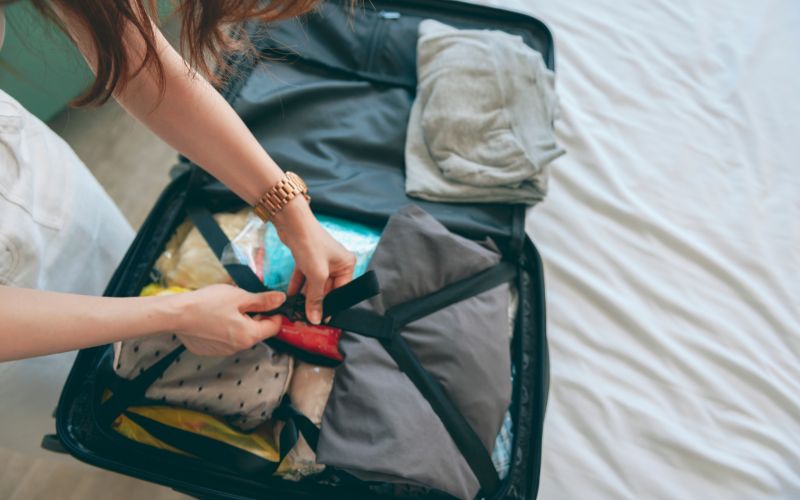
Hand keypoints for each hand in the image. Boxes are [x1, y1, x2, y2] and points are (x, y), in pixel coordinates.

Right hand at [171, 284, 285, 355]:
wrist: (177, 315)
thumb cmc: (207, 304)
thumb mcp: (239, 296)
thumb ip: (262, 301)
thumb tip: (281, 299)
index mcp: (249, 335)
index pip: (274, 327)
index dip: (275, 314)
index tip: (270, 303)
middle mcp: (239, 347)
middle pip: (257, 332)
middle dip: (255, 317)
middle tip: (244, 301)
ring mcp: (224, 351)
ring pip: (241, 335)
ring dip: (240, 323)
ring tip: (226, 308)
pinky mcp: (211, 350)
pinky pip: (225, 339)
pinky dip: (225, 329)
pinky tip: (215, 317)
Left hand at [273, 198, 355, 323]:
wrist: (293, 223)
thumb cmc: (311, 244)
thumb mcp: (316, 275)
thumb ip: (316, 298)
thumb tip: (316, 319)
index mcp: (346, 265)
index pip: (341, 291)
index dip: (331, 306)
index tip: (322, 320)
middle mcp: (336, 263)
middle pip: (327, 289)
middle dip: (316, 302)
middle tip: (306, 317)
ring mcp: (321, 261)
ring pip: (314, 284)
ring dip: (305, 296)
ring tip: (296, 309)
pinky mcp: (308, 258)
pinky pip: (305, 277)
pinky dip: (299, 286)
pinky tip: (291, 297)